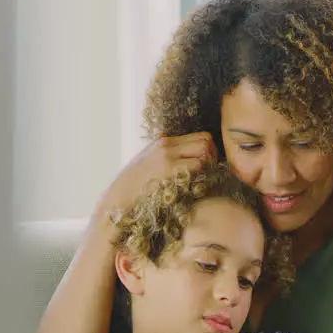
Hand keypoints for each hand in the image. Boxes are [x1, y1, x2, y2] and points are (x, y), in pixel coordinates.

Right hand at [98, 133, 217, 215]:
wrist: (119, 197)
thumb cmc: (136, 187)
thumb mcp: (149, 164)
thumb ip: (168, 159)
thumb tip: (191, 162)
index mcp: (162, 141)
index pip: (199, 136)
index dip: (210, 150)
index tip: (208, 165)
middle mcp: (166, 144)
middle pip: (205, 140)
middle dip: (213, 156)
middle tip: (210, 173)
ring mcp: (167, 155)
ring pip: (204, 151)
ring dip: (208, 166)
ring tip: (203, 179)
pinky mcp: (168, 168)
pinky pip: (197, 165)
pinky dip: (201, 174)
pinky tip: (196, 184)